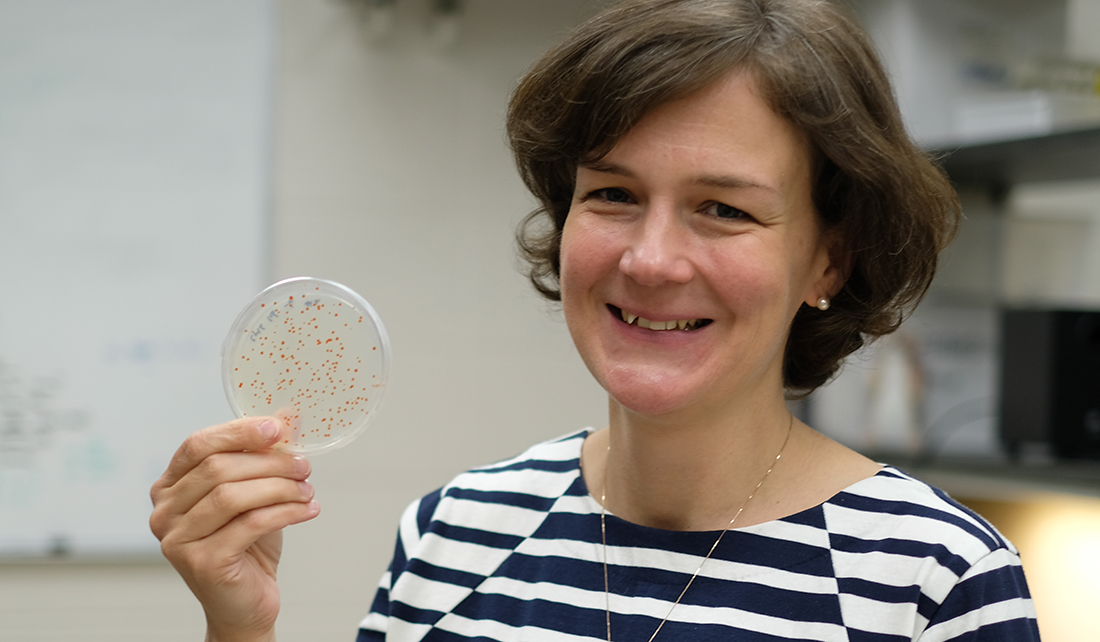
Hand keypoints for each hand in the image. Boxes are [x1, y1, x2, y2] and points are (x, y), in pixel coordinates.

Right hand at [150, 417, 319, 641]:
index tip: (276, 428)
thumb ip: (259, 458)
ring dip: (279, 486)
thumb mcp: (252, 493)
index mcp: (169, 487)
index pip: (198, 445)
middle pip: (217, 468)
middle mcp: (164, 512)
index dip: (238, 432)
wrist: (245, 602)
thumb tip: (286, 418)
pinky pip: (249, 524)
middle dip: (269, 462)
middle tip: (303, 465)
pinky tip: (308, 509)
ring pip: (233, 495)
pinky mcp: (201, 562)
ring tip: (307, 489)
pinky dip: (286, 512)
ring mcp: (177, 539)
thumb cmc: (246, 544)